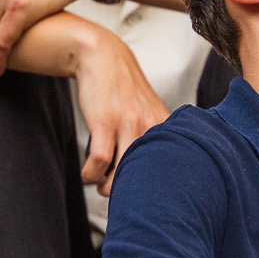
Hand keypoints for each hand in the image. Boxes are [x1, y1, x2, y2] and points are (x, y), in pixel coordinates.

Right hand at [72, 31, 168, 195]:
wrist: (104, 58)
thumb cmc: (124, 92)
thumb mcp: (150, 112)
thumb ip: (156, 138)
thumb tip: (154, 172)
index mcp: (166, 128)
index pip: (171, 168)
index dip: (158, 188)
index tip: (147, 198)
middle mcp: (152, 127)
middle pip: (146, 175)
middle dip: (131, 192)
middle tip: (119, 196)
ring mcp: (129, 125)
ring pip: (121, 172)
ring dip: (107, 187)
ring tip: (101, 185)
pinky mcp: (105, 123)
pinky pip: (98, 161)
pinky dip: (90, 174)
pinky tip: (88, 173)